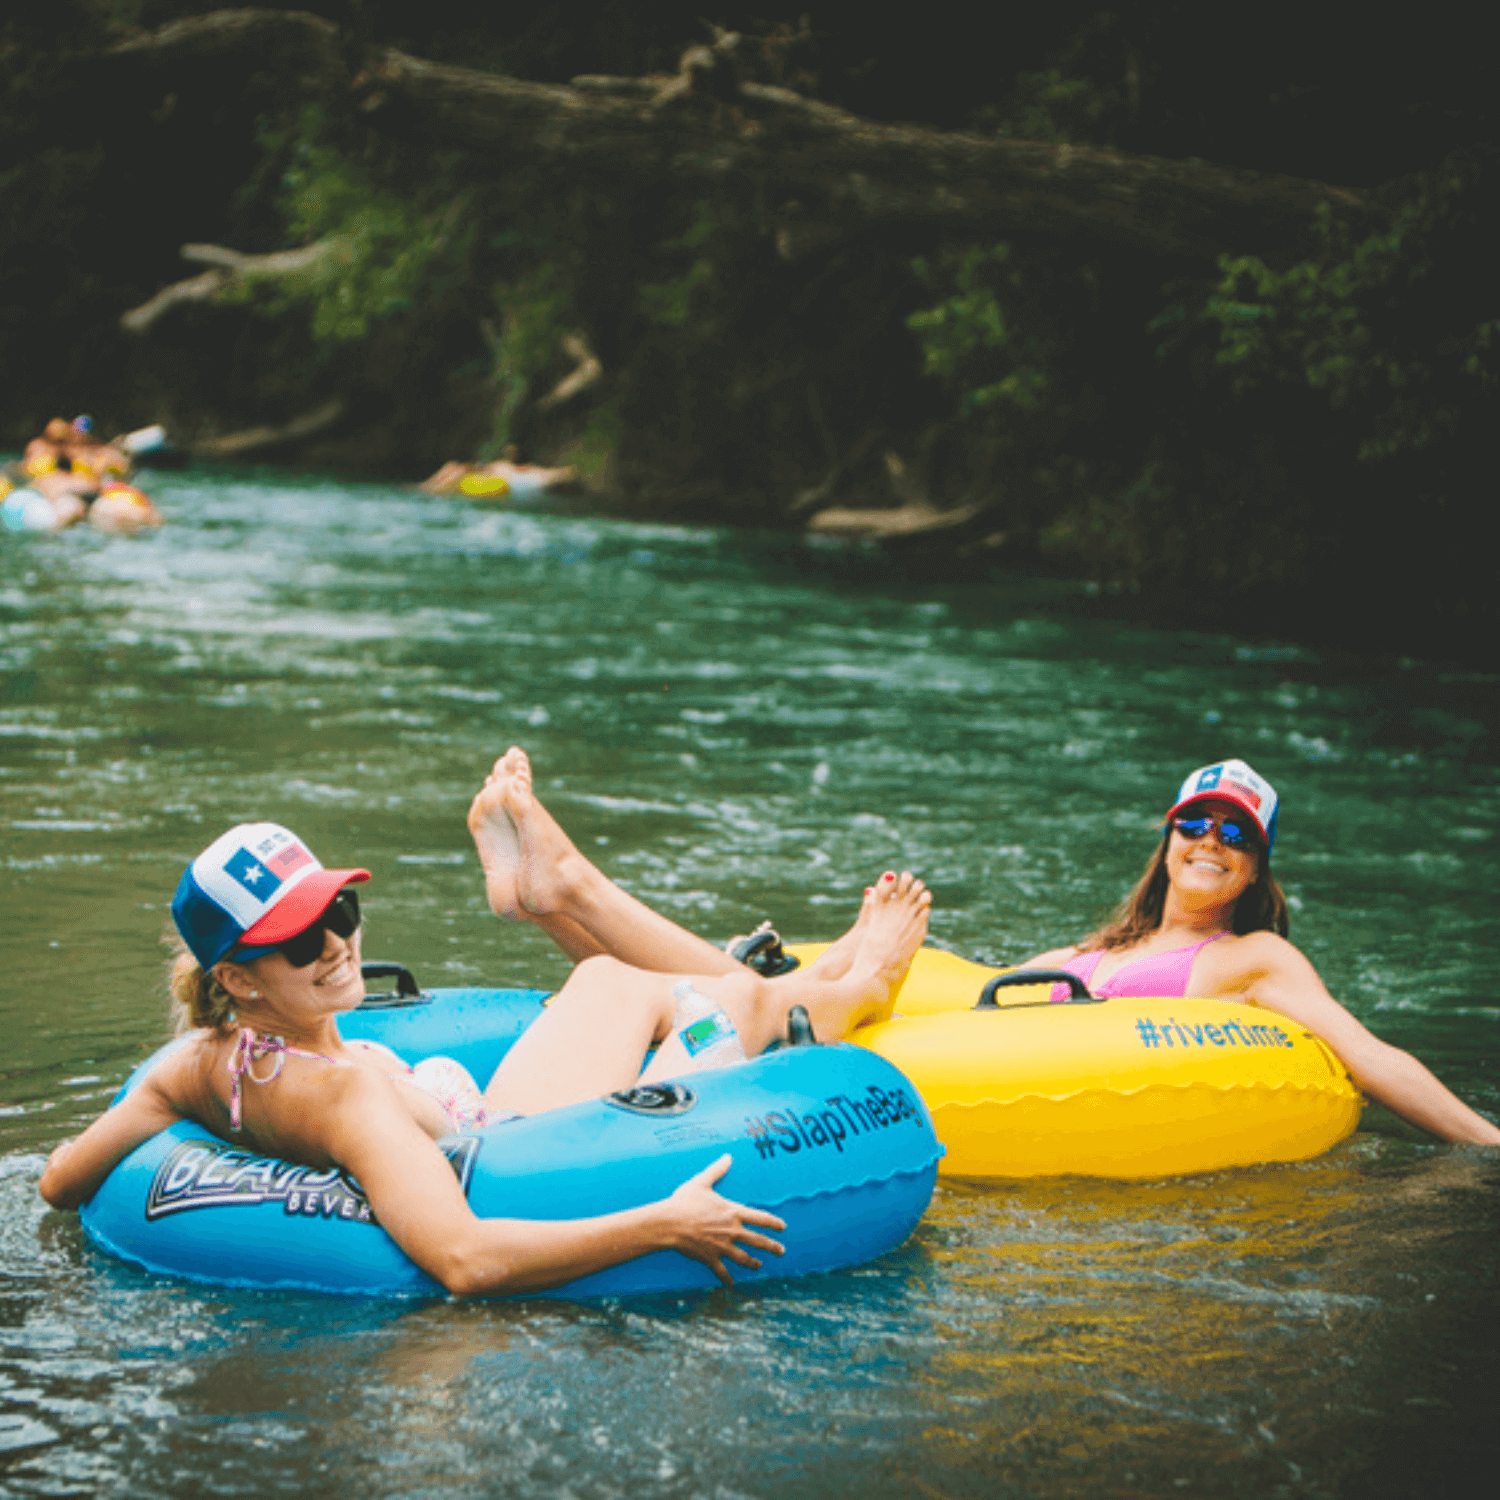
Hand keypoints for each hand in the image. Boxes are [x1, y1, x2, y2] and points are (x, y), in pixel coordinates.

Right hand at [664, 1154, 785, 1285]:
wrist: (669, 1223)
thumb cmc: (684, 1201)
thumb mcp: (702, 1182)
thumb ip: (717, 1170)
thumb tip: (728, 1156)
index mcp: (733, 1212)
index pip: (761, 1218)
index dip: (774, 1223)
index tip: (783, 1227)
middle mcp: (732, 1231)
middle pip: (758, 1241)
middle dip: (772, 1247)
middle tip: (781, 1251)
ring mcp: (722, 1246)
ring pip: (744, 1258)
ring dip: (754, 1263)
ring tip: (759, 1266)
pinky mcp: (710, 1258)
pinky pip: (722, 1271)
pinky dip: (727, 1278)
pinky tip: (731, 1283)